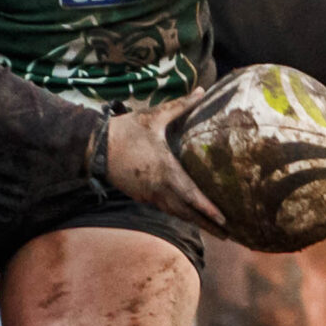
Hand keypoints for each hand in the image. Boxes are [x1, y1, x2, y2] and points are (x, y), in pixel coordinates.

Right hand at [99, 92, 223, 229]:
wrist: (95, 147)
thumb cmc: (126, 130)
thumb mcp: (154, 116)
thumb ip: (180, 106)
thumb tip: (201, 91)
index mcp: (165, 169)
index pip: (191, 194)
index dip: (207, 208)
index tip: (223, 220)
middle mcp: (159, 187)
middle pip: (187, 212)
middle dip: (208, 224)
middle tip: (230, 234)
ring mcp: (149, 195)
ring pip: (177, 214)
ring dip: (196, 223)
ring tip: (216, 231)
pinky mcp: (142, 196)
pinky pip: (165, 209)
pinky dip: (180, 216)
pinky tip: (190, 218)